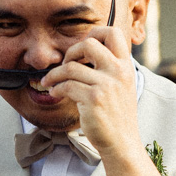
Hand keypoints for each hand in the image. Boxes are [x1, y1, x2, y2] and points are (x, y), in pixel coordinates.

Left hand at [40, 26, 139, 159]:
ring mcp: (106, 85)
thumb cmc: (117, 115)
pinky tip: (55, 93)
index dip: (94, 33)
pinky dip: (56, 88)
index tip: (82, 48)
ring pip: (70, 67)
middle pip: (89, 43)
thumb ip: (110, 68)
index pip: (113, 33)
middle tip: (65, 64)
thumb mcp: (122, 86)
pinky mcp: (93, 99)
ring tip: (49, 82)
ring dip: (54, 74)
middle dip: (71, 51)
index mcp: (126, 66)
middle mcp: (118, 72)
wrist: (122, 142)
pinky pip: (66, 85)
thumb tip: (84, 51)